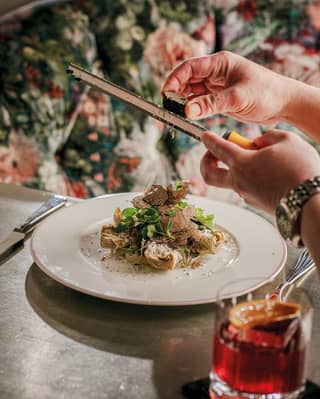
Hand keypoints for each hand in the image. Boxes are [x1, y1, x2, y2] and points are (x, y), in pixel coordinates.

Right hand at [162, 51, 295, 124]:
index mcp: (220, 63)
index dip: (174, 79)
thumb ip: (211, 104)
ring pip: (191, 92)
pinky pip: (200, 102)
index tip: (166, 94)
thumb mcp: (237, 98)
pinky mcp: (219, 99)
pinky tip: (186, 115)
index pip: (189, 67)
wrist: (283, 105)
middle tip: (168, 107)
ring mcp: (217, 86)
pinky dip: (192, 108)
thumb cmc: (266, 93)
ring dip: (182, 101)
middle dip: (176, 92)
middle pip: (187, 79)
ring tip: (174, 113)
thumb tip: (187, 111)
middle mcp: (216, 73)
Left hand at [200, 129, 319, 213]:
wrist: (309, 203)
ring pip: (230, 180)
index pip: (216, 148)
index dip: (208, 139)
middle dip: (205, 162)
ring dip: (236, 168)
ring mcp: (245, 195)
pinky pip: (246, 188)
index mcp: (242, 163)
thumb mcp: (288, 140)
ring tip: (258, 159)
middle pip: (208, 175)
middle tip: (213, 154)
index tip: (204, 136)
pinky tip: (267, 172)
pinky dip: (250, 177)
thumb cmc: (300, 170)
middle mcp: (238, 181)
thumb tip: (258, 142)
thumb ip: (268, 136)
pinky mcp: (255, 204)